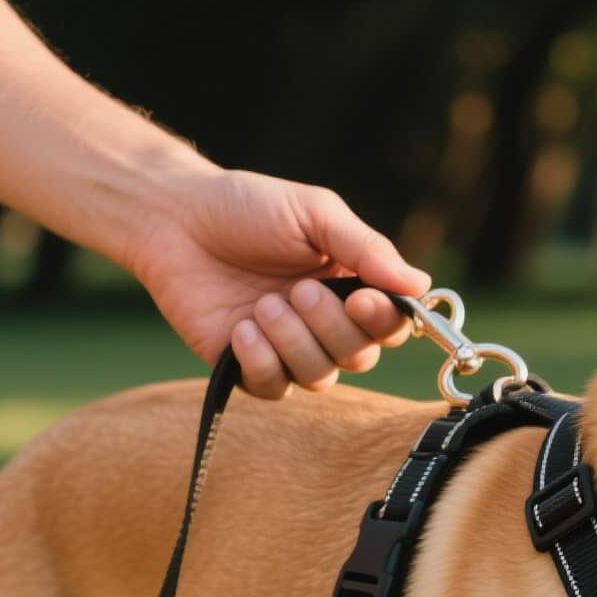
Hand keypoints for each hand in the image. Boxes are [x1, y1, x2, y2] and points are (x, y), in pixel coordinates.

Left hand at [127, 167, 428, 397]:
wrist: (175, 220)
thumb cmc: (247, 208)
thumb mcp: (314, 214)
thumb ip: (366, 248)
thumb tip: (421, 284)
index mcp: (352, 284)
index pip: (392, 324)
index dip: (384, 321)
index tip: (361, 299)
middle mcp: (325, 323)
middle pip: (361, 356)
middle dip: (331, 327)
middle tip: (297, 289)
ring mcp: (287, 348)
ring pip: (320, 377)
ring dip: (294, 342)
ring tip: (262, 304)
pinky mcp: (246, 367)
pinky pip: (273, 388)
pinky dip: (261, 361)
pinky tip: (240, 329)